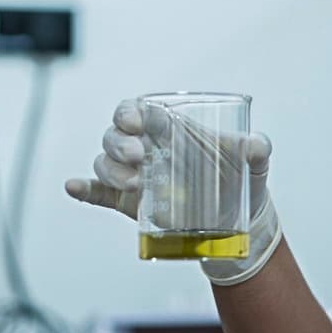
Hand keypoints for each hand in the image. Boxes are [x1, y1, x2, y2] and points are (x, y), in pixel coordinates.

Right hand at [65, 100, 281, 285]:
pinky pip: (97, 192)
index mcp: (171, 129)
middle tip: (139, 158)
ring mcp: (135, 175)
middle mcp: (148, 148)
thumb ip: (258, 150)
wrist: (239, 222)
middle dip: (119, 142)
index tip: (136, 122)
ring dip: (109, 168)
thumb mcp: (255, 163)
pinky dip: (84, 190)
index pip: (139, 110)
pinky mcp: (128, 203)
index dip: (131, 111)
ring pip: (104, 161)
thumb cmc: (244, 181)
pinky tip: (73, 187)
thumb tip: (256, 145)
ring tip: (134, 184)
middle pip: (115, 133)